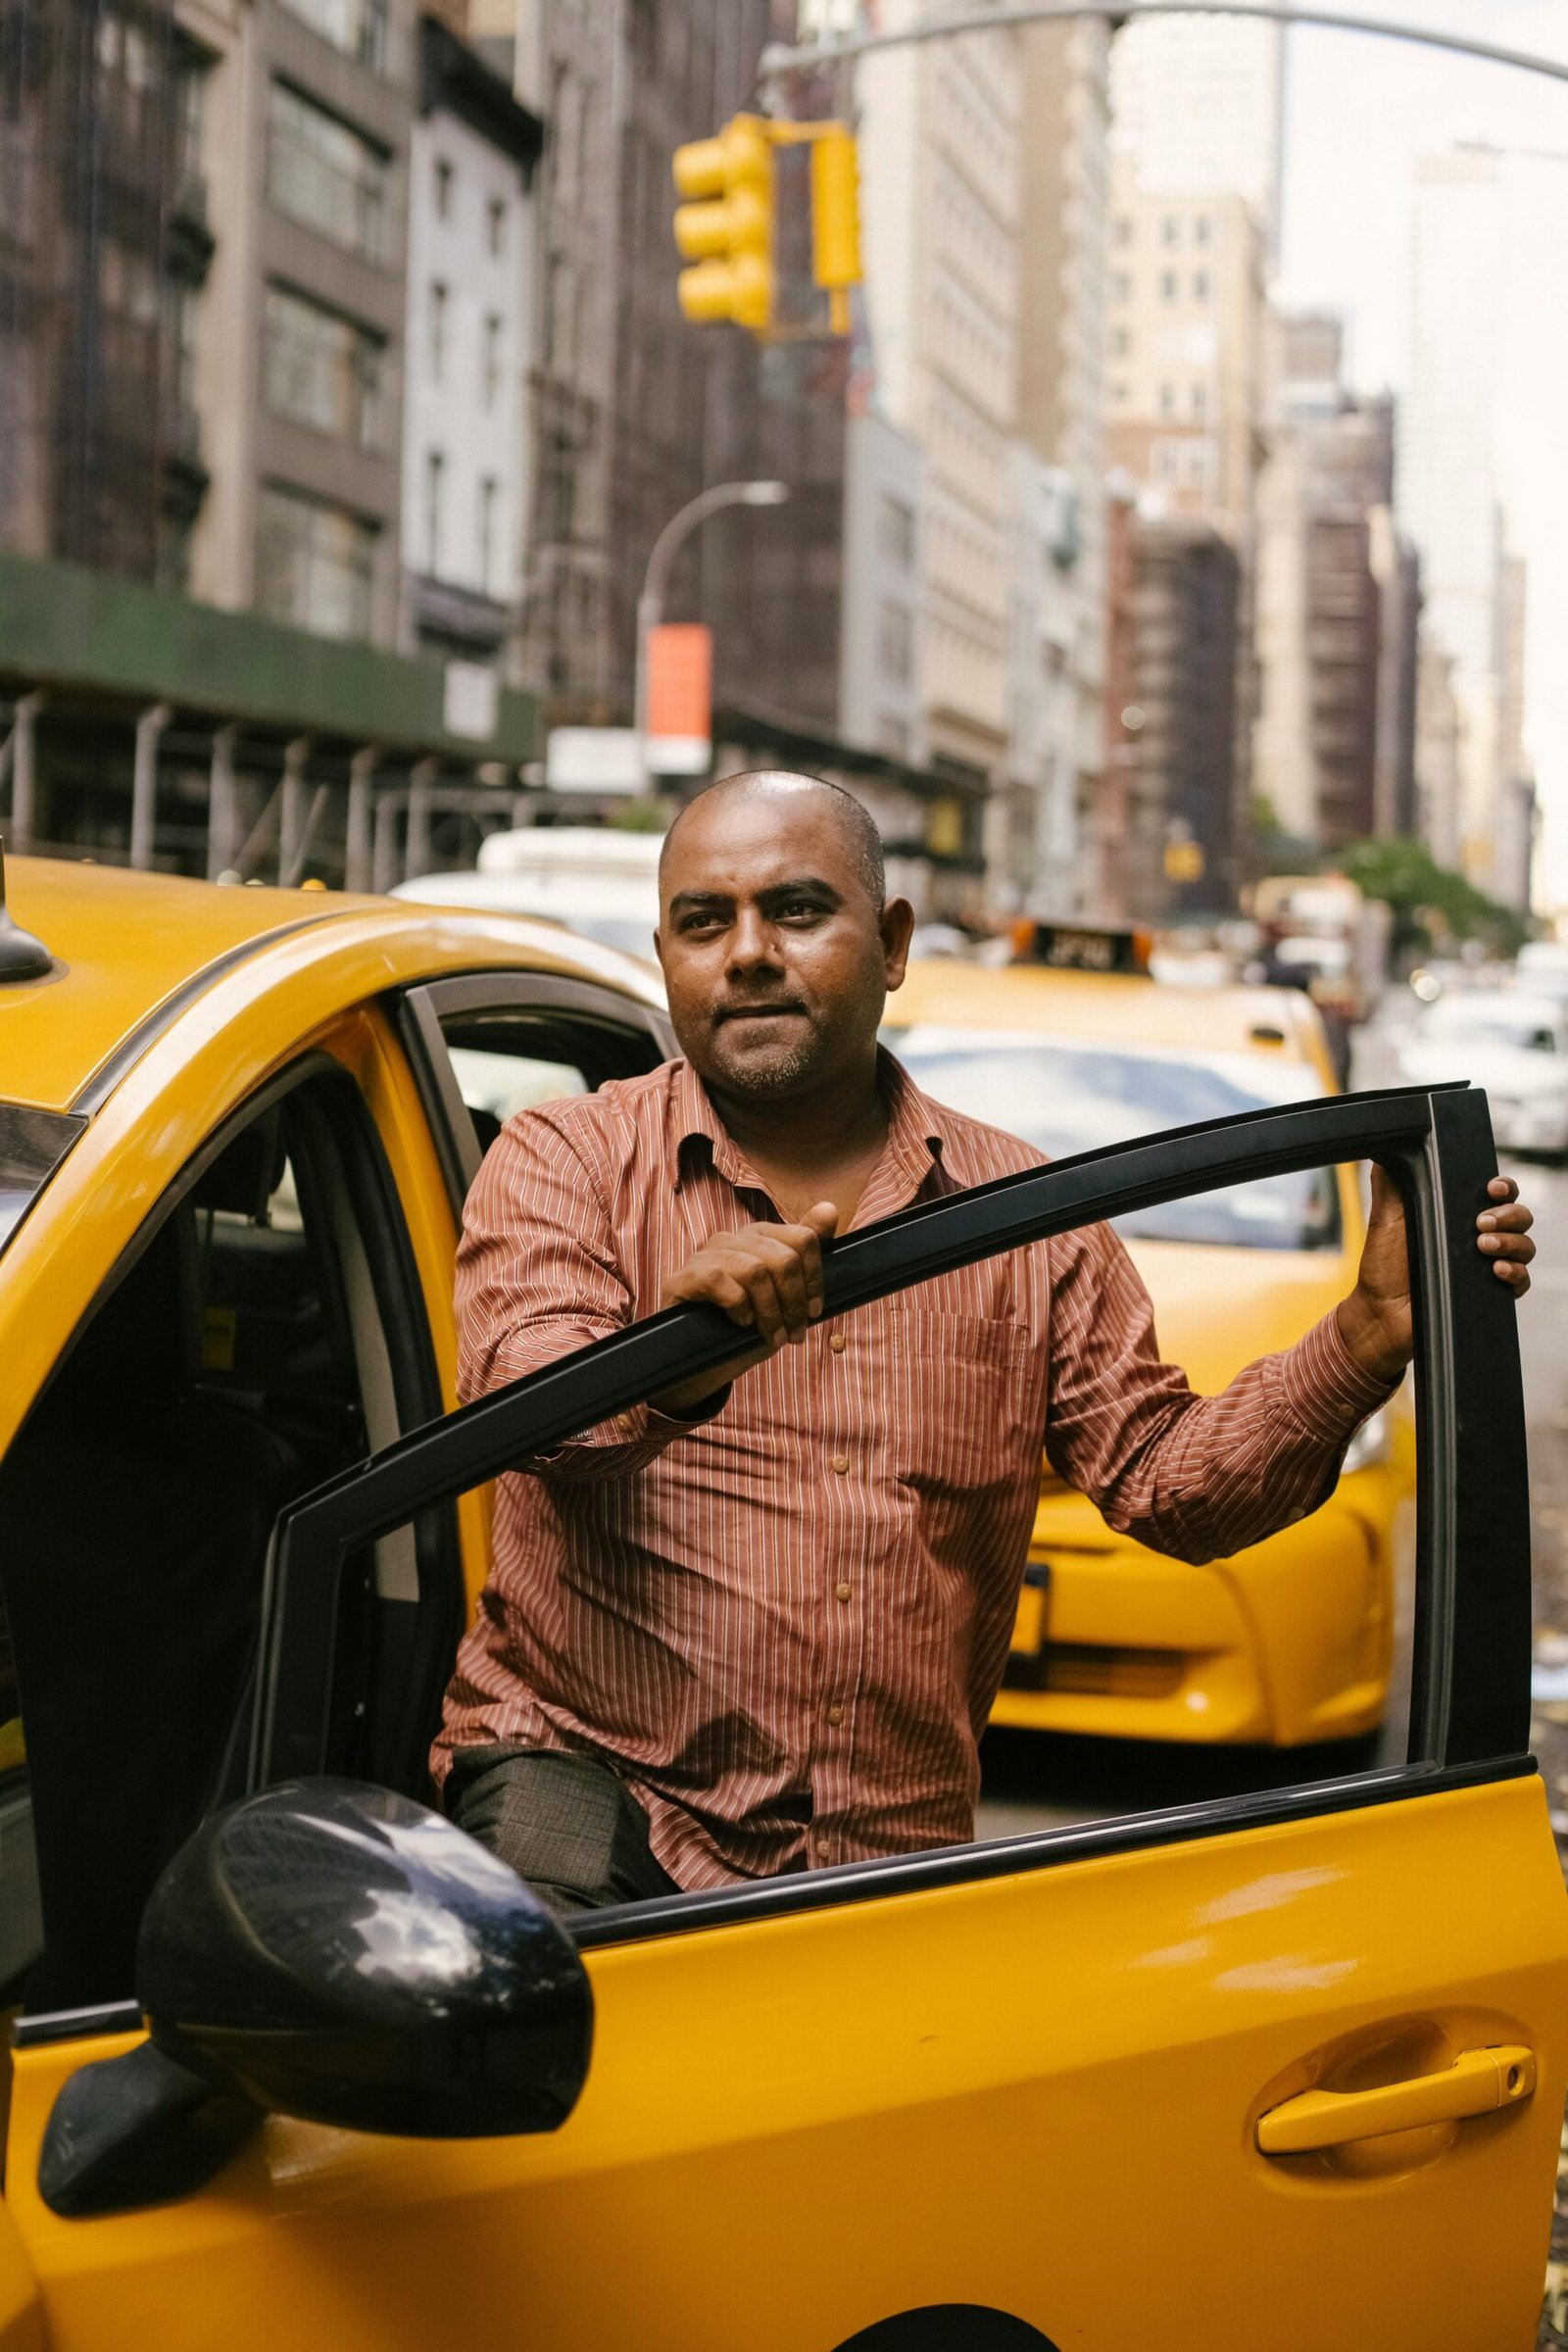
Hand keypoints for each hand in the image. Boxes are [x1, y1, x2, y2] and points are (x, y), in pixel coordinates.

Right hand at [651, 1202, 838, 1416]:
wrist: (701, 1361)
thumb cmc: (745, 1326)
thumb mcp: (784, 1296)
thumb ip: (805, 1254)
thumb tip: (829, 1209)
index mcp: (761, 1237)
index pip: (803, 1238)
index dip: (815, 1279)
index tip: (815, 1312)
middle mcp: (734, 1239)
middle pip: (784, 1258)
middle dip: (794, 1302)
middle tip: (794, 1334)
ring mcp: (706, 1255)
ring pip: (755, 1271)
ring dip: (770, 1312)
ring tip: (773, 1337)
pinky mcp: (684, 1277)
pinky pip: (718, 1279)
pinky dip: (737, 1305)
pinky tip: (741, 1322)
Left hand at [1335, 1168, 1534, 1384]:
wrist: (1381, 1313)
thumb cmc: (1384, 1267)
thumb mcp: (1385, 1218)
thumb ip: (1391, 1183)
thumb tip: (1390, 1150)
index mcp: (1458, 1215)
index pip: (1497, 1195)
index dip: (1503, 1188)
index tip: (1491, 1189)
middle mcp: (1478, 1238)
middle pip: (1519, 1216)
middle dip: (1508, 1215)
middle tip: (1482, 1224)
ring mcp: (1487, 1265)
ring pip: (1525, 1246)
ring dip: (1512, 1243)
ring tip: (1483, 1247)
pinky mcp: (1490, 1293)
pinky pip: (1522, 1281)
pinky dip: (1516, 1274)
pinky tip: (1497, 1271)